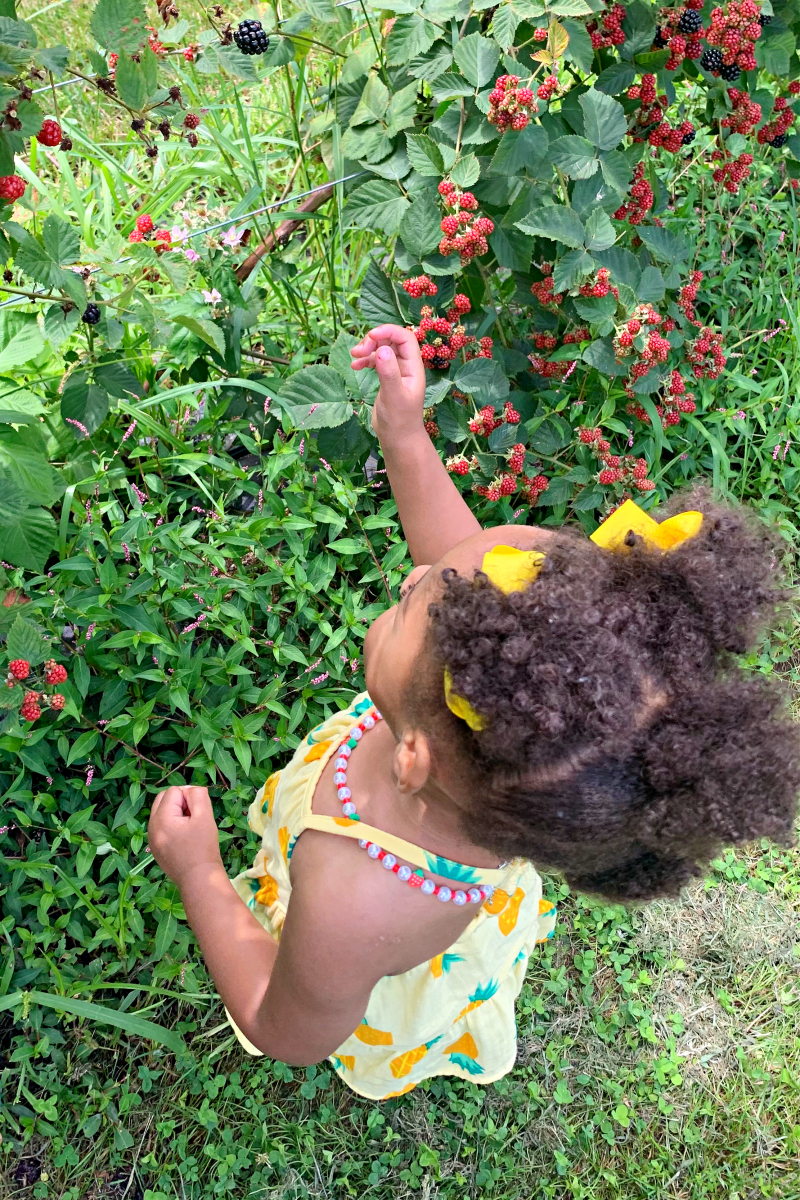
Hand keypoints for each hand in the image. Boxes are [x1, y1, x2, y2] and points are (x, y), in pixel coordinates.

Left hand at [148, 785, 222, 887]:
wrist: (199, 880)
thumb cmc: (203, 848)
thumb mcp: (205, 817)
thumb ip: (198, 796)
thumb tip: (191, 789)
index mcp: (161, 818)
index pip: (174, 791)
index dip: (190, 797)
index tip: (199, 813)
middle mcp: (151, 827)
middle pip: (163, 799)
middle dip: (180, 802)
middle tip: (195, 817)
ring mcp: (151, 839)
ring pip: (162, 812)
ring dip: (177, 813)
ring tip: (190, 828)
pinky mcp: (155, 849)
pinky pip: (162, 827)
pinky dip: (173, 825)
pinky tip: (185, 838)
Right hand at [350, 324, 425, 444]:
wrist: (398, 438)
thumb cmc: (399, 420)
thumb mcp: (393, 396)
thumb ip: (389, 373)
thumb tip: (382, 350)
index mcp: (413, 367)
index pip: (405, 338)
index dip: (389, 331)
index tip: (370, 336)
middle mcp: (406, 366)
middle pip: (392, 340)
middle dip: (374, 340)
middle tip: (358, 351)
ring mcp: (396, 371)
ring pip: (382, 349)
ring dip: (367, 349)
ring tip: (354, 357)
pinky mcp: (386, 378)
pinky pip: (376, 361)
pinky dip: (365, 360)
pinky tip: (355, 366)